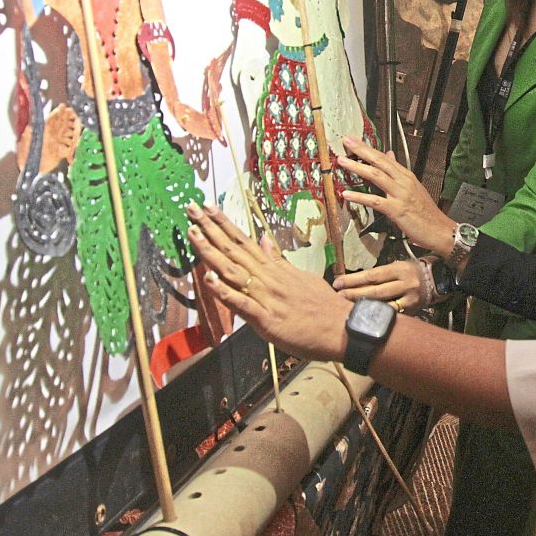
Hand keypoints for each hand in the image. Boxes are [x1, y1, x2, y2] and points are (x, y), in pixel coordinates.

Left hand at [186, 202, 348, 361]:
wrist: (343, 328)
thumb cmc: (324, 305)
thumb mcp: (301, 276)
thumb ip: (278, 260)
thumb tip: (263, 239)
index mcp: (274, 269)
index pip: (244, 241)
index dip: (224, 224)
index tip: (208, 207)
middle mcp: (268, 278)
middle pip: (234, 250)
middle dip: (210, 229)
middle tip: (191, 209)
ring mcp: (267, 297)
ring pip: (233, 271)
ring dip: (211, 252)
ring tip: (193, 233)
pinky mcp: (267, 319)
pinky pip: (242, 304)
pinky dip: (225, 291)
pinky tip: (209, 279)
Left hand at [334, 260, 427, 312]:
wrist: (436, 279)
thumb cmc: (410, 271)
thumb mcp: (397, 266)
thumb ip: (379, 275)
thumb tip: (353, 283)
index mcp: (399, 269)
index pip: (372, 275)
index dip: (354, 280)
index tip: (337, 283)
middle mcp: (405, 283)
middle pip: (376, 291)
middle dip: (355, 294)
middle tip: (338, 297)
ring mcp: (410, 299)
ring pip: (384, 306)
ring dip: (364, 308)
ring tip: (347, 309)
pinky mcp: (413, 311)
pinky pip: (393, 315)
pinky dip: (378, 317)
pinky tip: (365, 319)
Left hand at [338, 137, 455, 255]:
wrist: (440, 230)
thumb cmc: (427, 213)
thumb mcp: (414, 188)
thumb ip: (399, 172)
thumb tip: (390, 156)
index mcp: (406, 176)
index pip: (384, 157)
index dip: (368, 148)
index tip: (354, 141)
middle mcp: (403, 182)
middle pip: (380, 161)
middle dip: (362, 150)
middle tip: (346, 141)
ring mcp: (400, 195)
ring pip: (376, 176)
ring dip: (358, 168)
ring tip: (343, 162)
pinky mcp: (397, 210)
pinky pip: (375, 201)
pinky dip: (360, 197)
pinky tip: (347, 194)